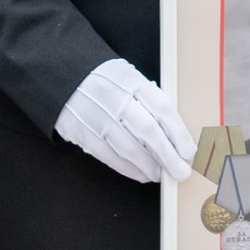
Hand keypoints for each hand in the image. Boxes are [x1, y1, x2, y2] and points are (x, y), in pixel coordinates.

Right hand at [55, 57, 194, 186]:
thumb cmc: (103, 79)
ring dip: (149, 167)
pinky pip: (110, 157)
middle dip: (168, 156)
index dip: (178, 132)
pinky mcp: (82, 132)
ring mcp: (96, 116)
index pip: (161, 107)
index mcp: (130, 79)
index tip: (189, 151)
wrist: (60, 74)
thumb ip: (147, 98)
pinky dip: (129, 169)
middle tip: (181, 172)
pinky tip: (141, 174)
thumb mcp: (126, 76)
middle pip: (148, 131)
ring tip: (161, 174)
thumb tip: (174, 134)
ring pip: (130, 149)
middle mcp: (114, 97)